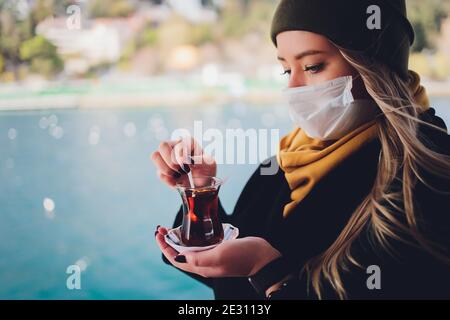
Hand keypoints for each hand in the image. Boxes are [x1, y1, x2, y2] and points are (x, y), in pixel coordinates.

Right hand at [150, 137, 216, 187]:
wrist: (201, 186)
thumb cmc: (206, 171)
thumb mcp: (209, 165)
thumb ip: (202, 160)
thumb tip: (186, 159)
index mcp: (188, 142)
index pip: (181, 142)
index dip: (182, 153)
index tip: (189, 164)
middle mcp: (175, 146)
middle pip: (162, 145)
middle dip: (171, 161)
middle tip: (183, 170)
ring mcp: (166, 157)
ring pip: (155, 156)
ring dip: (167, 169)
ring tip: (180, 175)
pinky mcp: (162, 169)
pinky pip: (159, 174)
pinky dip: (169, 181)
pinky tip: (178, 182)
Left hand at [155, 227, 281, 277]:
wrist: (263, 258)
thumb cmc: (242, 256)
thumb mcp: (219, 255)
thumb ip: (199, 258)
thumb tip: (178, 256)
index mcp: (201, 266)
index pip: (175, 258)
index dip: (164, 246)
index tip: (158, 232)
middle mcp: (204, 263)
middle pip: (179, 254)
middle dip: (168, 242)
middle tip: (163, 227)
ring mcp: (212, 257)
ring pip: (189, 249)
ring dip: (179, 239)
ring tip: (174, 227)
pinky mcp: (219, 250)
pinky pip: (201, 245)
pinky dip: (193, 237)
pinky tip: (195, 229)